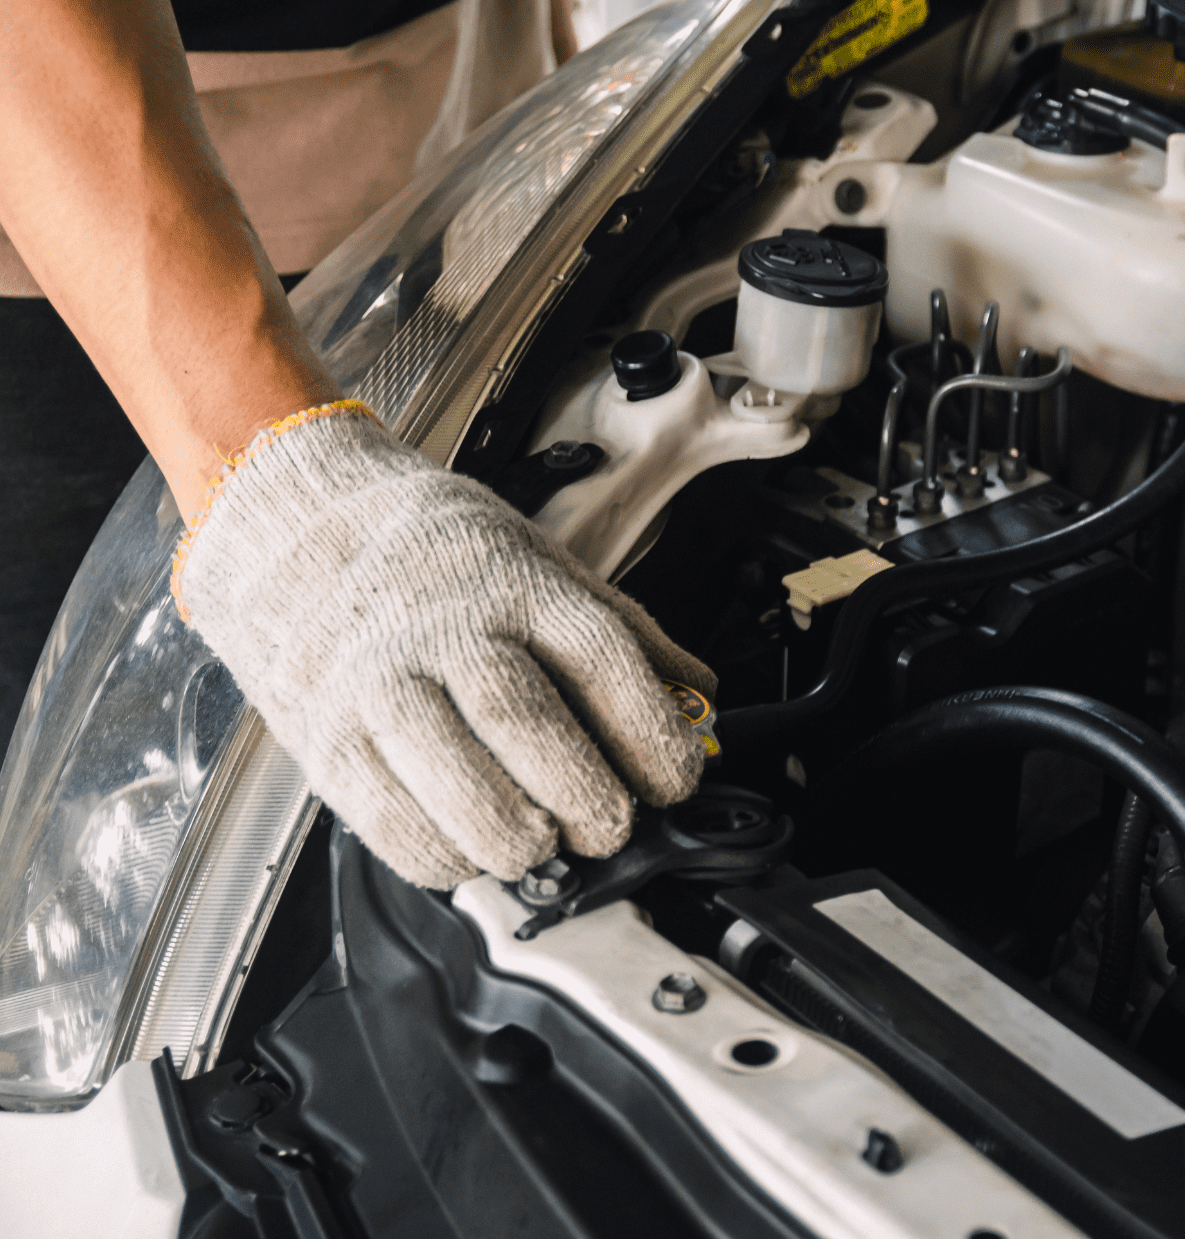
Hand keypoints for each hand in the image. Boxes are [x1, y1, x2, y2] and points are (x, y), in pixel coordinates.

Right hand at [173, 400, 712, 887]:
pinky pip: (388, 821)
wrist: (291, 521)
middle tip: (609, 827)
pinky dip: (442, 855)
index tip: (676, 780)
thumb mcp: (540, 560)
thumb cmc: (430, 550)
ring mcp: (378, 686)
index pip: (601, 660)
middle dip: (586, 797)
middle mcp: (445, 631)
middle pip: (528, 725)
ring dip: (517, 838)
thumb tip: (700, 693)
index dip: (651, 732)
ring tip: (543, 845)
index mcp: (514, 584)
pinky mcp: (326, 737)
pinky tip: (473, 853)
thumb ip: (623, 631)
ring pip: (457, 781)